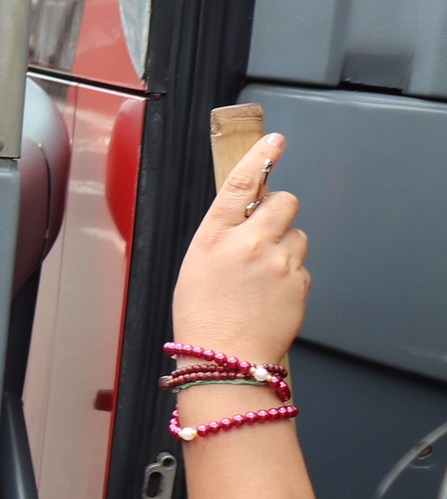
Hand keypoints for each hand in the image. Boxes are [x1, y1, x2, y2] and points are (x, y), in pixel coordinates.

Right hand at [173, 133, 309, 365]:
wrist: (225, 359)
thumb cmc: (203, 315)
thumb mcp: (196, 264)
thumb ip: (222, 234)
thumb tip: (247, 214)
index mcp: (213, 235)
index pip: (241, 182)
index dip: (261, 155)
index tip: (275, 140)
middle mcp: (248, 242)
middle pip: (284, 201)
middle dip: (279, 211)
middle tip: (267, 232)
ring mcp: (278, 262)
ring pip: (297, 235)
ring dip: (285, 247)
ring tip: (262, 277)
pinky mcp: (299, 282)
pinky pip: (301, 267)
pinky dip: (290, 277)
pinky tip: (270, 296)